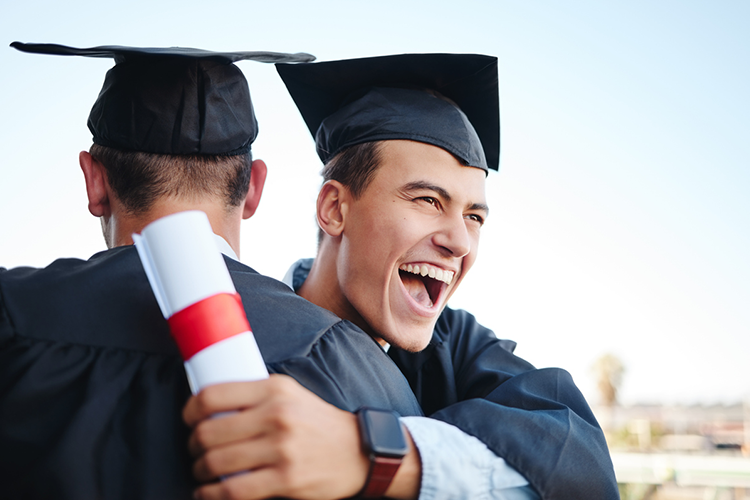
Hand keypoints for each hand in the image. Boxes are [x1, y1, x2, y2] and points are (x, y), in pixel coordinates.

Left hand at [183, 374, 369, 499]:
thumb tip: (212, 403)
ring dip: (201, 470)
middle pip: (209, 432)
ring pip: (216, 462)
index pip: (213, 395)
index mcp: (274, 389)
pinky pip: (233, 490)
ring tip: (203, 471)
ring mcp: (281, 449)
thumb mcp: (291, 394)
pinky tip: (209, 492)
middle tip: (196, 449)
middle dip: (194, 445)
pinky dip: (211, 494)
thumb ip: (257, 395)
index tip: (189, 419)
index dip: (190, 410)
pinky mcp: (286, 479)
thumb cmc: (318, 423)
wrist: (359, 451)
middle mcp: (277, 415)